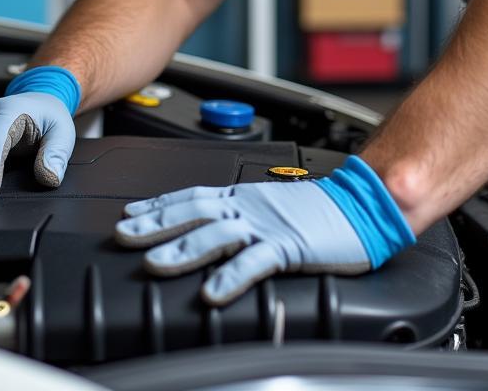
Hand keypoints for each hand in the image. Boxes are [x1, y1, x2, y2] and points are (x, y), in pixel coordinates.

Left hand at [114, 155, 414, 304]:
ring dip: (183, 249)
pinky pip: (256, 262)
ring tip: (154, 265)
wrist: (364, 204)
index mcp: (245, 196)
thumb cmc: (322, 210)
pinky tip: (212, 292)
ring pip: (217, 235)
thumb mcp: (272, 207)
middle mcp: (250, 206)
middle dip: (156, 224)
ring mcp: (268, 225)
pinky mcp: (290, 246)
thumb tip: (211, 226)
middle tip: (124, 235)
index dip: (159, 205)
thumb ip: (243, 215)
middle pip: (194, 212)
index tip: (129, 213)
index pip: (192, 196)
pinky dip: (231, 276)